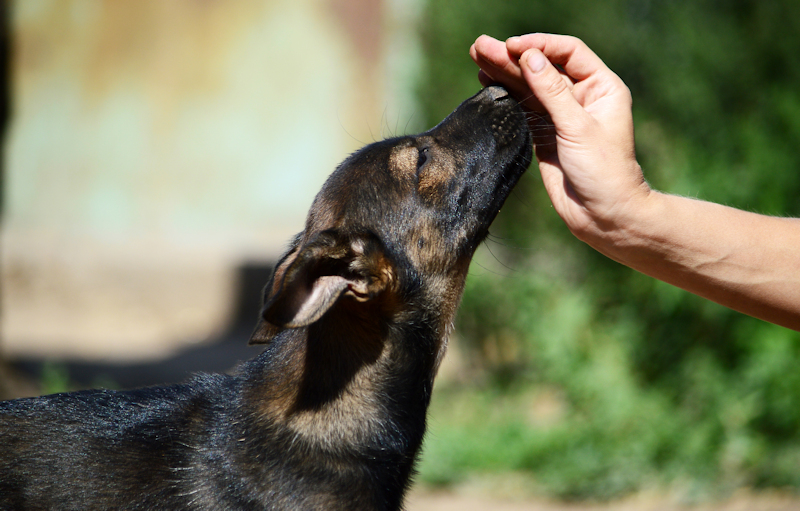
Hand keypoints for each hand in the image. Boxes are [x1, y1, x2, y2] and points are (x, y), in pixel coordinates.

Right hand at [470, 34, 649, 247]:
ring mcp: (562, 116)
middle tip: (480, 47)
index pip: (568, 53)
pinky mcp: (547, 134)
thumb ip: (552, 92)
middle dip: (512, 57)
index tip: (511, 46)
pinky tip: (487, 82)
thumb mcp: (578, 128)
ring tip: (476, 58)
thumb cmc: (603, 171)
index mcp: (602, 87)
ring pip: (530, 87)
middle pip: (543, 68)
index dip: (539, 45)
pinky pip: (524, 108)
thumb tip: (529, 57)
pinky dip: (506, 95)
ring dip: (504, 73)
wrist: (603, 214)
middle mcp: (582, 97)